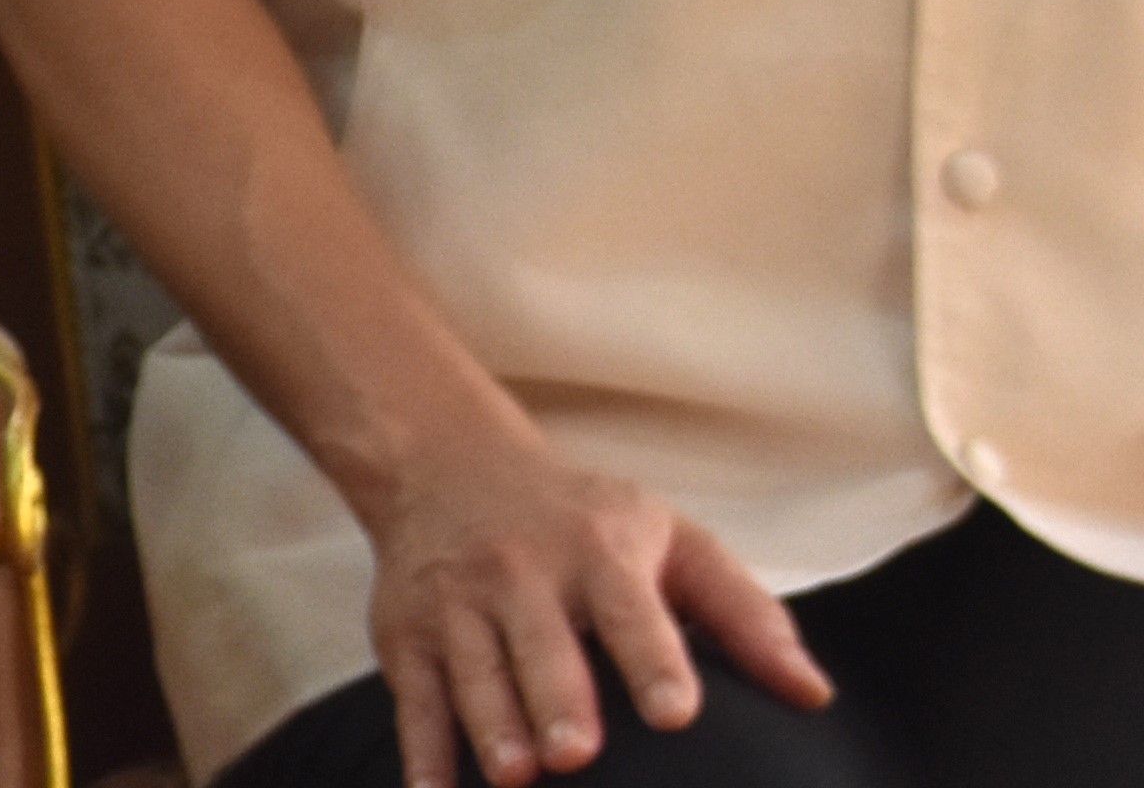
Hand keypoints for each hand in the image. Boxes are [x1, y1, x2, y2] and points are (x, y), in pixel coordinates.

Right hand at [359, 428, 829, 785]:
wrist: (442, 463)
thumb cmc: (579, 518)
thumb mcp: (668, 538)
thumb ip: (744, 614)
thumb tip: (814, 694)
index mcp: (597, 551)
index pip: (630, 609)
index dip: (651, 660)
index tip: (675, 712)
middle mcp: (521, 573)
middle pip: (540, 646)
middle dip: (556, 701)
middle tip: (576, 754)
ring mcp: (455, 603)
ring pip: (472, 673)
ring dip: (492, 727)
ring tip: (516, 777)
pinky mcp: (404, 633)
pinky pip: (414, 700)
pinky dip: (422, 752)